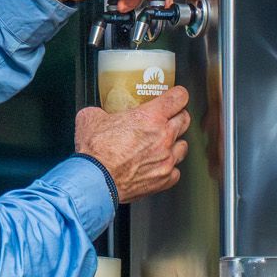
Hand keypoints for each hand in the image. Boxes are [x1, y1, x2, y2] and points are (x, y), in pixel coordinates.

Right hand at [75, 86, 189, 203]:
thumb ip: (100, 112)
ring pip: (183, 146)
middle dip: (177, 116)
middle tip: (167, 119)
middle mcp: (164, 137)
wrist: (95, 181)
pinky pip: (175, 171)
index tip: (175, 97)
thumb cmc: (95, 152)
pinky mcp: (164, 179)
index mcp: (151, 116)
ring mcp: (166, 159)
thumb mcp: (91, 118)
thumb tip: (97, 113)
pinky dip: (168, 168)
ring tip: (163, 145)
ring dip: (175, 143)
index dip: (177, 95)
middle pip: (185, 119)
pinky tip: (157, 166)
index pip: (179, 97)